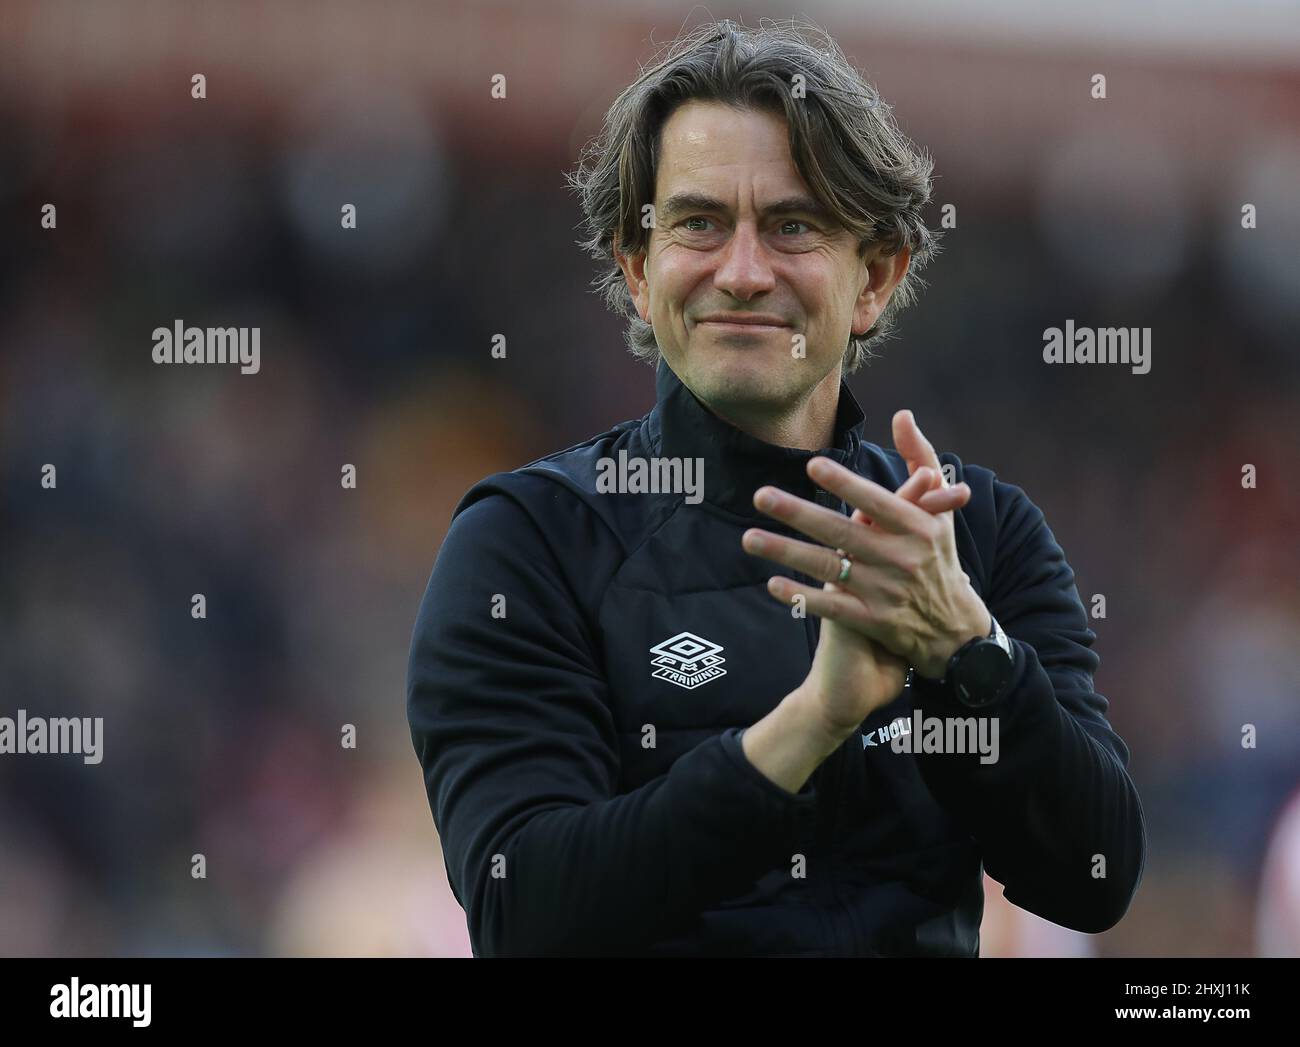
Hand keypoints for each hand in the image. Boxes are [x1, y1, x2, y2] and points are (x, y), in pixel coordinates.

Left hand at [743, 412, 987, 738]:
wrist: (953, 628)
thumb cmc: (937, 555)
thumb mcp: (940, 508)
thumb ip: (921, 458)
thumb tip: (901, 415)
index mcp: (917, 527)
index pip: (876, 502)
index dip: (846, 485)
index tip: (811, 465)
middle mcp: (900, 559)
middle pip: (842, 533)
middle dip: (799, 514)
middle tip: (761, 496)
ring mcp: (884, 592)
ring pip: (829, 568)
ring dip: (786, 553)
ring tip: (748, 538)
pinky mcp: (872, 621)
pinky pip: (832, 608)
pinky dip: (802, 597)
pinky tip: (772, 584)